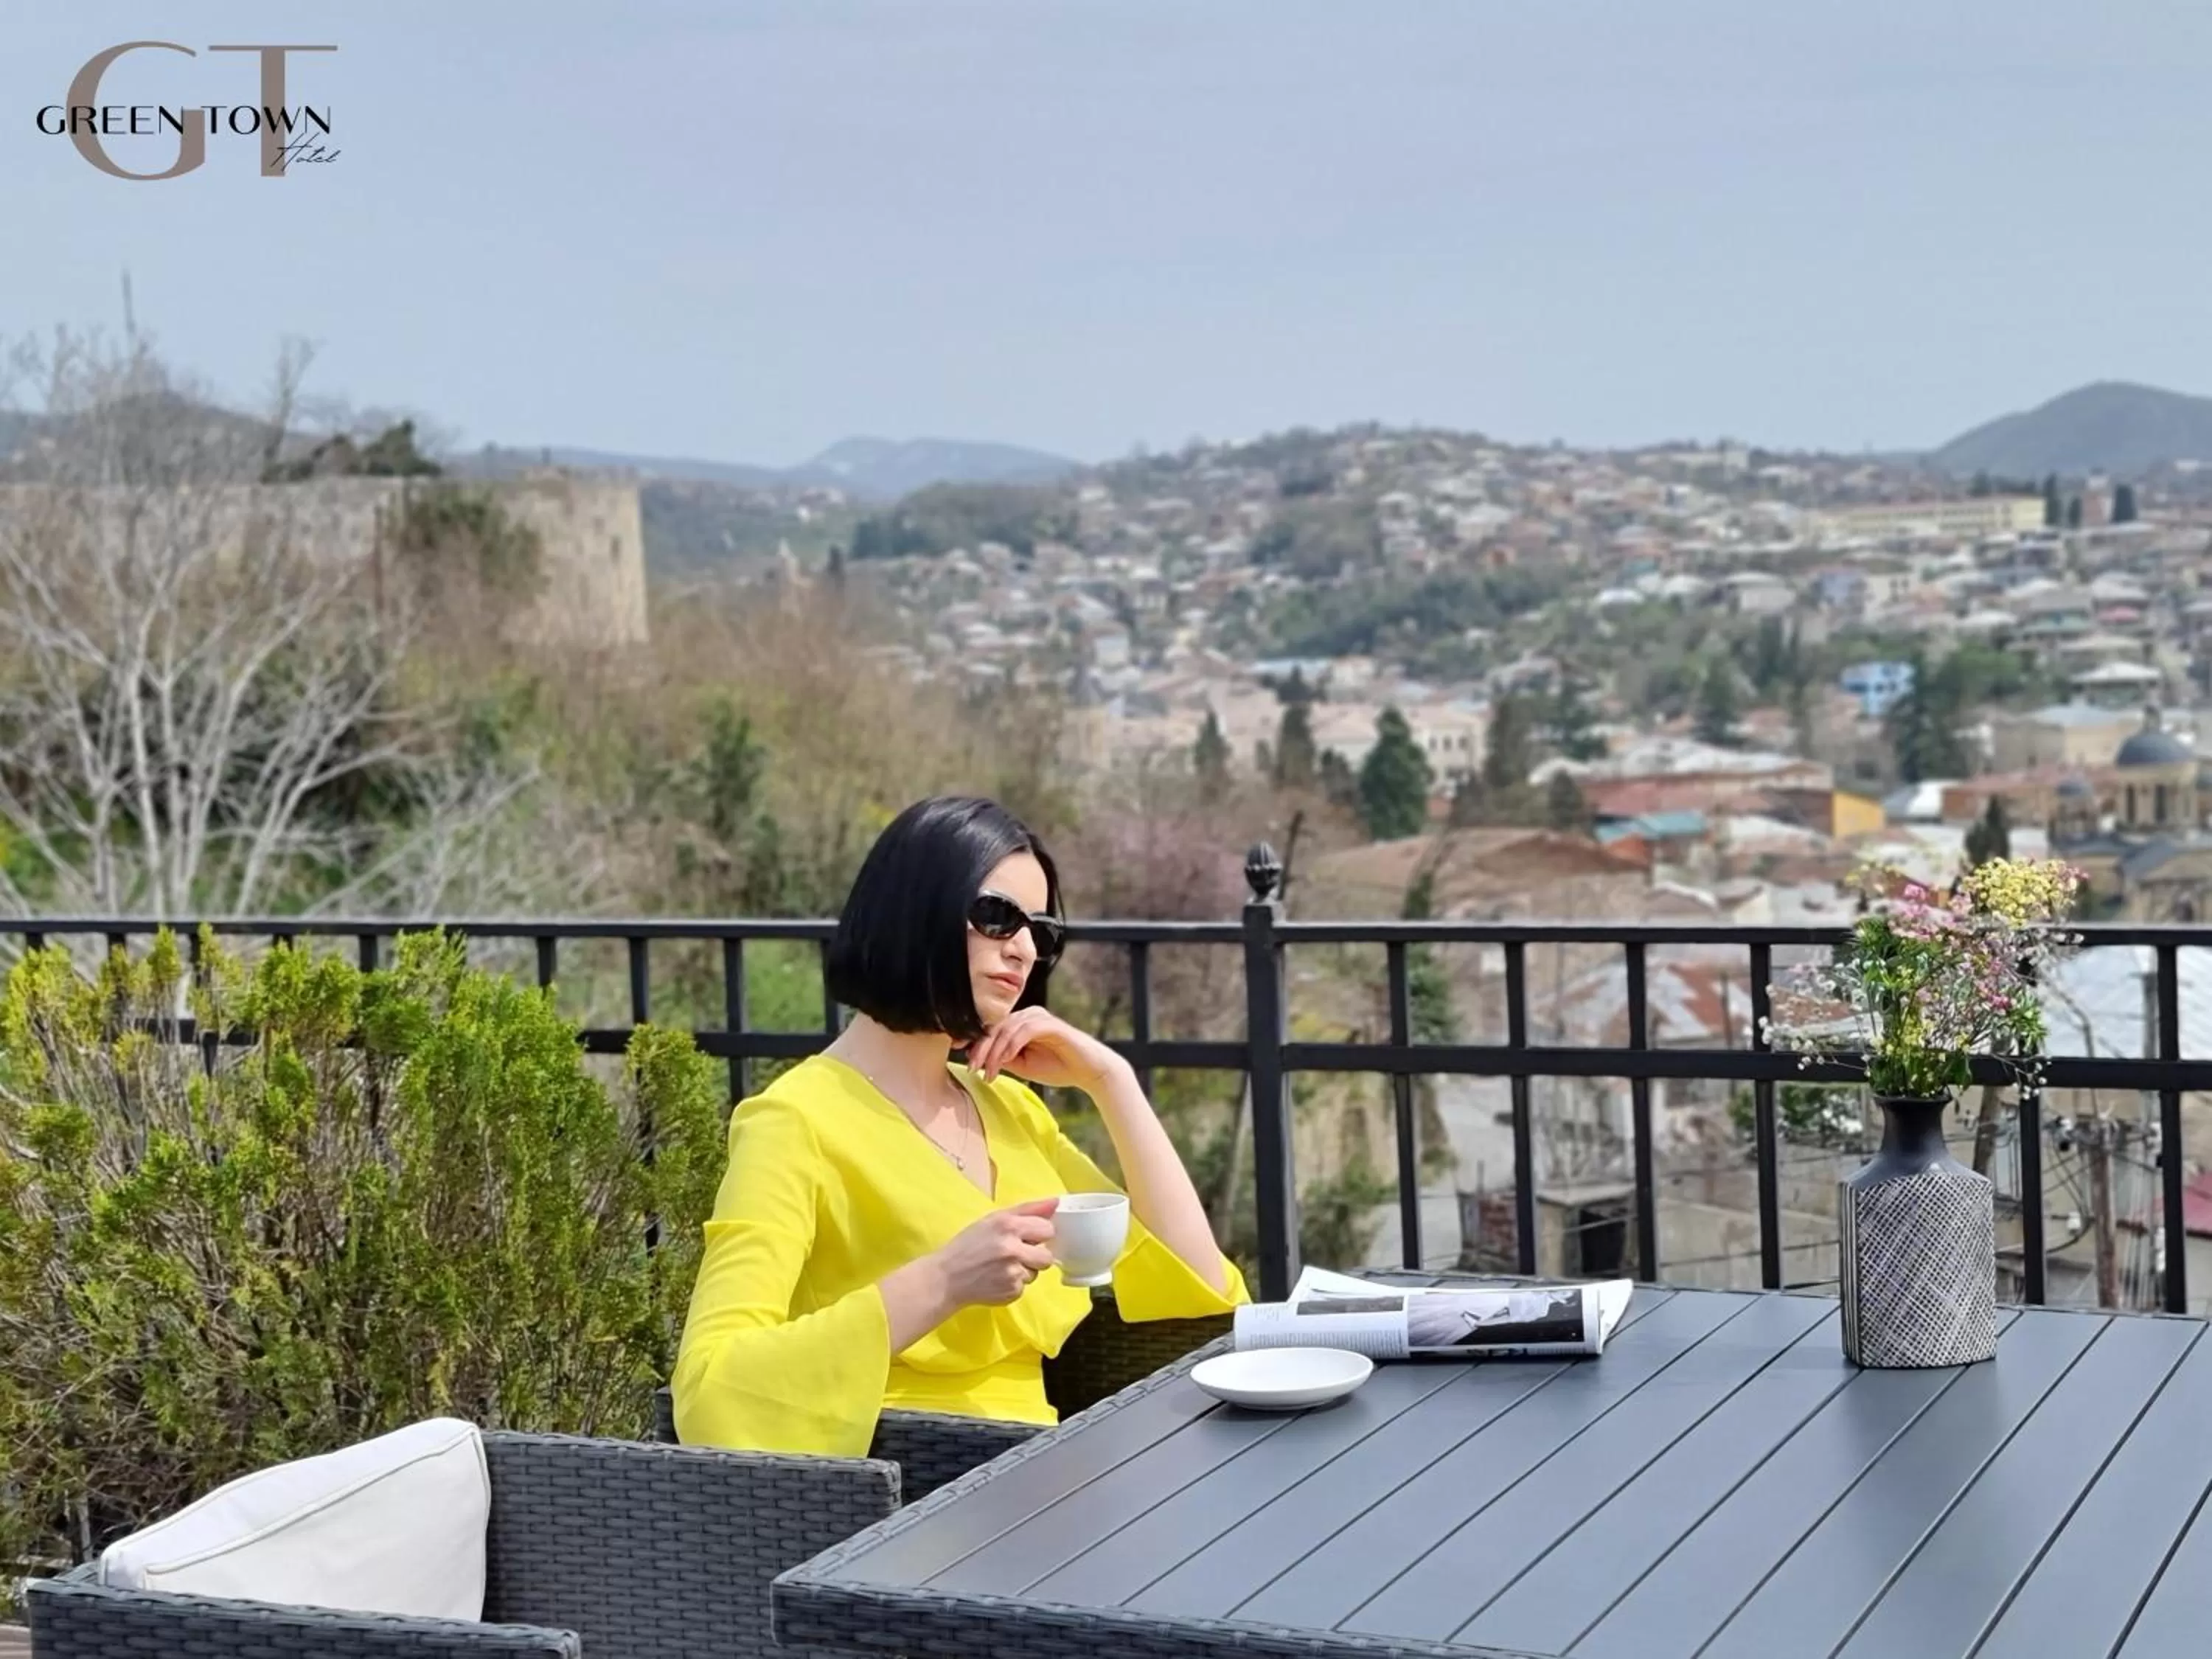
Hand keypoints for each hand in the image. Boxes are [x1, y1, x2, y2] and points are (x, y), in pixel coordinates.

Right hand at [932, 1198, 1060, 1308]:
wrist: (946, 1278)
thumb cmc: (969, 1245)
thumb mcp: (994, 1219)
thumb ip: (1028, 1210)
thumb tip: (1056, 1202)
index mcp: (1008, 1225)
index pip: (1047, 1229)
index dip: (1038, 1234)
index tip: (1027, 1237)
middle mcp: (1012, 1249)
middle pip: (1047, 1256)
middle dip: (1035, 1255)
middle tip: (1015, 1254)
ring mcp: (1013, 1273)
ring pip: (1036, 1273)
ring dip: (1024, 1270)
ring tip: (1001, 1267)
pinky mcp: (1012, 1292)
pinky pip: (1024, 1287)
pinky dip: (1014, 1284)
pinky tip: (997, 1279)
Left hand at [968, 1007, 1126, 1095]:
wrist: (1089, 1071)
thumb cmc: (1057, 1067)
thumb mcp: (1022, 1065)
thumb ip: (1003, 1058)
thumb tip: (979, 1058)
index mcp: (1020, 1022)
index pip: (992, 1028)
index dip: (974, 1040)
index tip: (960, 1055)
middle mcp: (1028, 1015)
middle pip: (995, 1027)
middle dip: (981, 1048)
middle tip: (972, 1068)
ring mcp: (1039, 1017)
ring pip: (1006, 1030)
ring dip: (994, 1052)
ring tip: (987, 1071)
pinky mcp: (1050, 1024)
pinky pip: (1024, 1031)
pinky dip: (1011, 1046)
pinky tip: (1004, 1061)